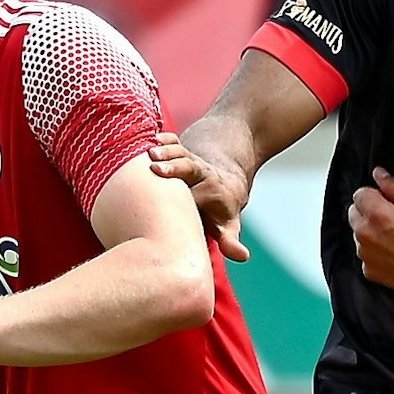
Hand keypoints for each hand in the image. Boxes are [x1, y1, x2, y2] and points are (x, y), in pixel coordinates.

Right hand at [147, 132, 251, 262]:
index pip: (197, 198)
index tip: (176, 204)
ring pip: (180, 153)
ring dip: (166, 151)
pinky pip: (175, 142)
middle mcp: (202, 174)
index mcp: (213, 191)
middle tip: (156, 168)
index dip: (186, 201)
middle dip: (174, 168)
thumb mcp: (229, 224)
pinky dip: (166, 139)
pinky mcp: (180, 152)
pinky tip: (153, 136)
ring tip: (150, 151)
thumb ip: (231, 239)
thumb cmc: (220, 209)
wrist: (224, 176)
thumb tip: (242, 256)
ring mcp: (190, 161)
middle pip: (190, 169)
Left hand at [348, 168, 393, 294]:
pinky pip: (366, 253)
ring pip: (360, 234)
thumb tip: (379, 174)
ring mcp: (365, 253)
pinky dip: (376, 251)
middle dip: (369, 212)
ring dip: (371, 232)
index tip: (387, 200)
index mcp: (376, 213)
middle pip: (355, 213)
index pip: (359, 193)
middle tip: (393, 218)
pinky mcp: (369, 270)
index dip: (375, 194)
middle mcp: (365, 233)